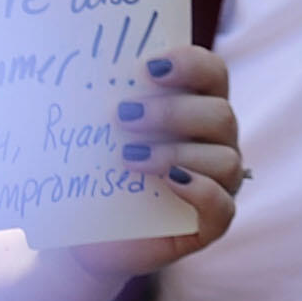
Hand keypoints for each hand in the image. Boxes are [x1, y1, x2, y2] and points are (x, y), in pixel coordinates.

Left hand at [69, 47, 241, 277]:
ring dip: (176, 153)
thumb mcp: (96, 140)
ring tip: (130, 158)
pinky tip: (168, 182)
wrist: (88, 237)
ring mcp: (220, 183)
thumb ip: (103, 109)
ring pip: (224, 158)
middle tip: (125, 115)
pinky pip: (221, 205)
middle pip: (220, 114)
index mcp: (197, 108)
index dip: (191, 64)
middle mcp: (216, 143)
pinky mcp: (212, 222)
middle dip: (173, 112)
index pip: (212, 74)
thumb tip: (76, 78)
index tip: (149, 67)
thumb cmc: (97, 176)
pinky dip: (198, 189)